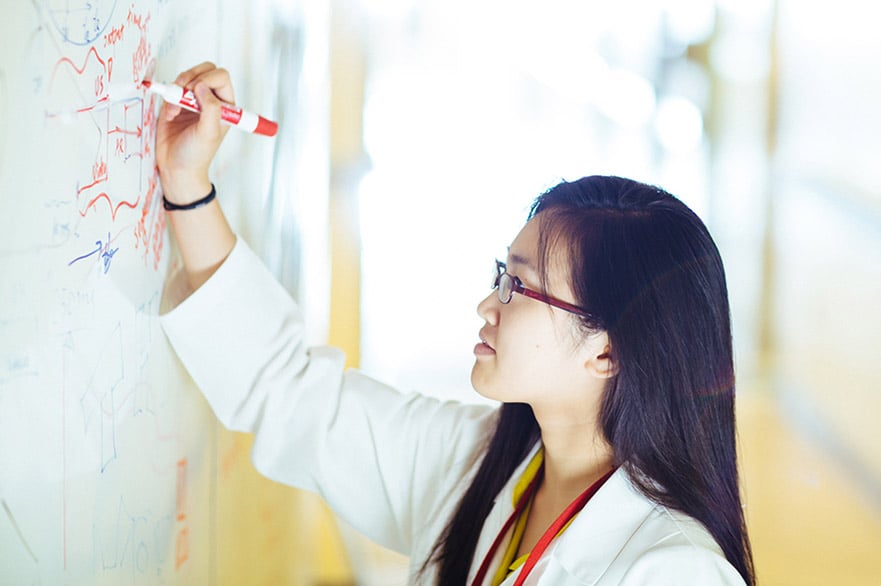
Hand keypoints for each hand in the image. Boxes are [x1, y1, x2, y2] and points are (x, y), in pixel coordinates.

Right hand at [156, 63, 233, 202]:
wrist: (176, 167)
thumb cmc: (197, 155)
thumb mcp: (209, 133)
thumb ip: (211, 108)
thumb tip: (202, 86)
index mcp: (225, 106)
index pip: (221, 77)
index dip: (208, 79)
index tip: (197, 93)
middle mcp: (211, 101)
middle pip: (205, 70)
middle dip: (191, 77)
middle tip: (185, 93)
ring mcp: (193, 100)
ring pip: (187, 76)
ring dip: (178, 88)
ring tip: (176, 108)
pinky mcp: (176, 103)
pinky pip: (172, 88)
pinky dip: (169, 98)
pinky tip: (171, 115)